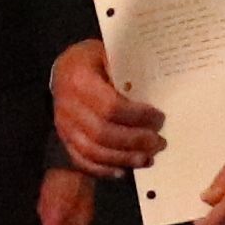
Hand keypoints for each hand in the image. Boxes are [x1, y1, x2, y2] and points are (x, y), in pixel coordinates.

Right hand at [49, 40, 164, 179]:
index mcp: (80, 79)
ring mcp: (64, 125)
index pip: (110, 106)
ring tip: (149, 158)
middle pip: (103, 133)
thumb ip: (128, 72)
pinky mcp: (65, 139)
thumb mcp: (111, 54)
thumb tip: (156, 94)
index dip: (137, 116)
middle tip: (159, 142)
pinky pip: (83, 161)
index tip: (159, 118)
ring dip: (124, 158)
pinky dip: (104, 169)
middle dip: (135, 141)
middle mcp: (68, 105)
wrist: (66, 69)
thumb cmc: (94, 60)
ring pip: (93, 151)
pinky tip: (124, 170)